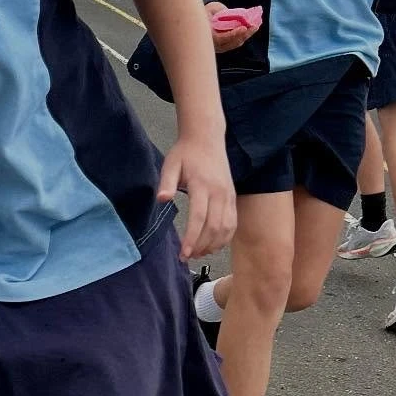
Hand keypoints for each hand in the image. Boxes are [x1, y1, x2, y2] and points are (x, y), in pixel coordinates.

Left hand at [158, 134, 236, 259]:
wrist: (207, 138)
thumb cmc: (186, 152)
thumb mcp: (170, 164)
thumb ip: (166, 183)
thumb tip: (162, 200)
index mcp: (203, 185)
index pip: (199, 217)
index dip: (192, 238)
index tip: (184, 253)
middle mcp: (219, 192)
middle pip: (214, 227)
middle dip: (201, 246)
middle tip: (187, 257)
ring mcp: (228, 195)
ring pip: (226, 228)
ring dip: (213, 245)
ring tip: (198, 254)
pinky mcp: (233, 197)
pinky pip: (233, 223)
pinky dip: (225, 238)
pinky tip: (213, 246)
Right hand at [205, 1, 253, 54]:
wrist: (200, 19)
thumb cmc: (205, 12)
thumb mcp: (211, 9)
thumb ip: (221, 12)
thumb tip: (235, 15)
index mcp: (207, 36)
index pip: (222, 38)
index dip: (233, 34)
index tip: (244, 28)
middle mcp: (213, 45)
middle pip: (232, 43)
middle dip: (245, 34)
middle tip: (255, 26)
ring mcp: (220, 47)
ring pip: (236, 43)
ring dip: (247, 35)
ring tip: (256, 25)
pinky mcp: (226, 45)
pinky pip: (236, 42)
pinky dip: (244, 35)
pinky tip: (252, 27)